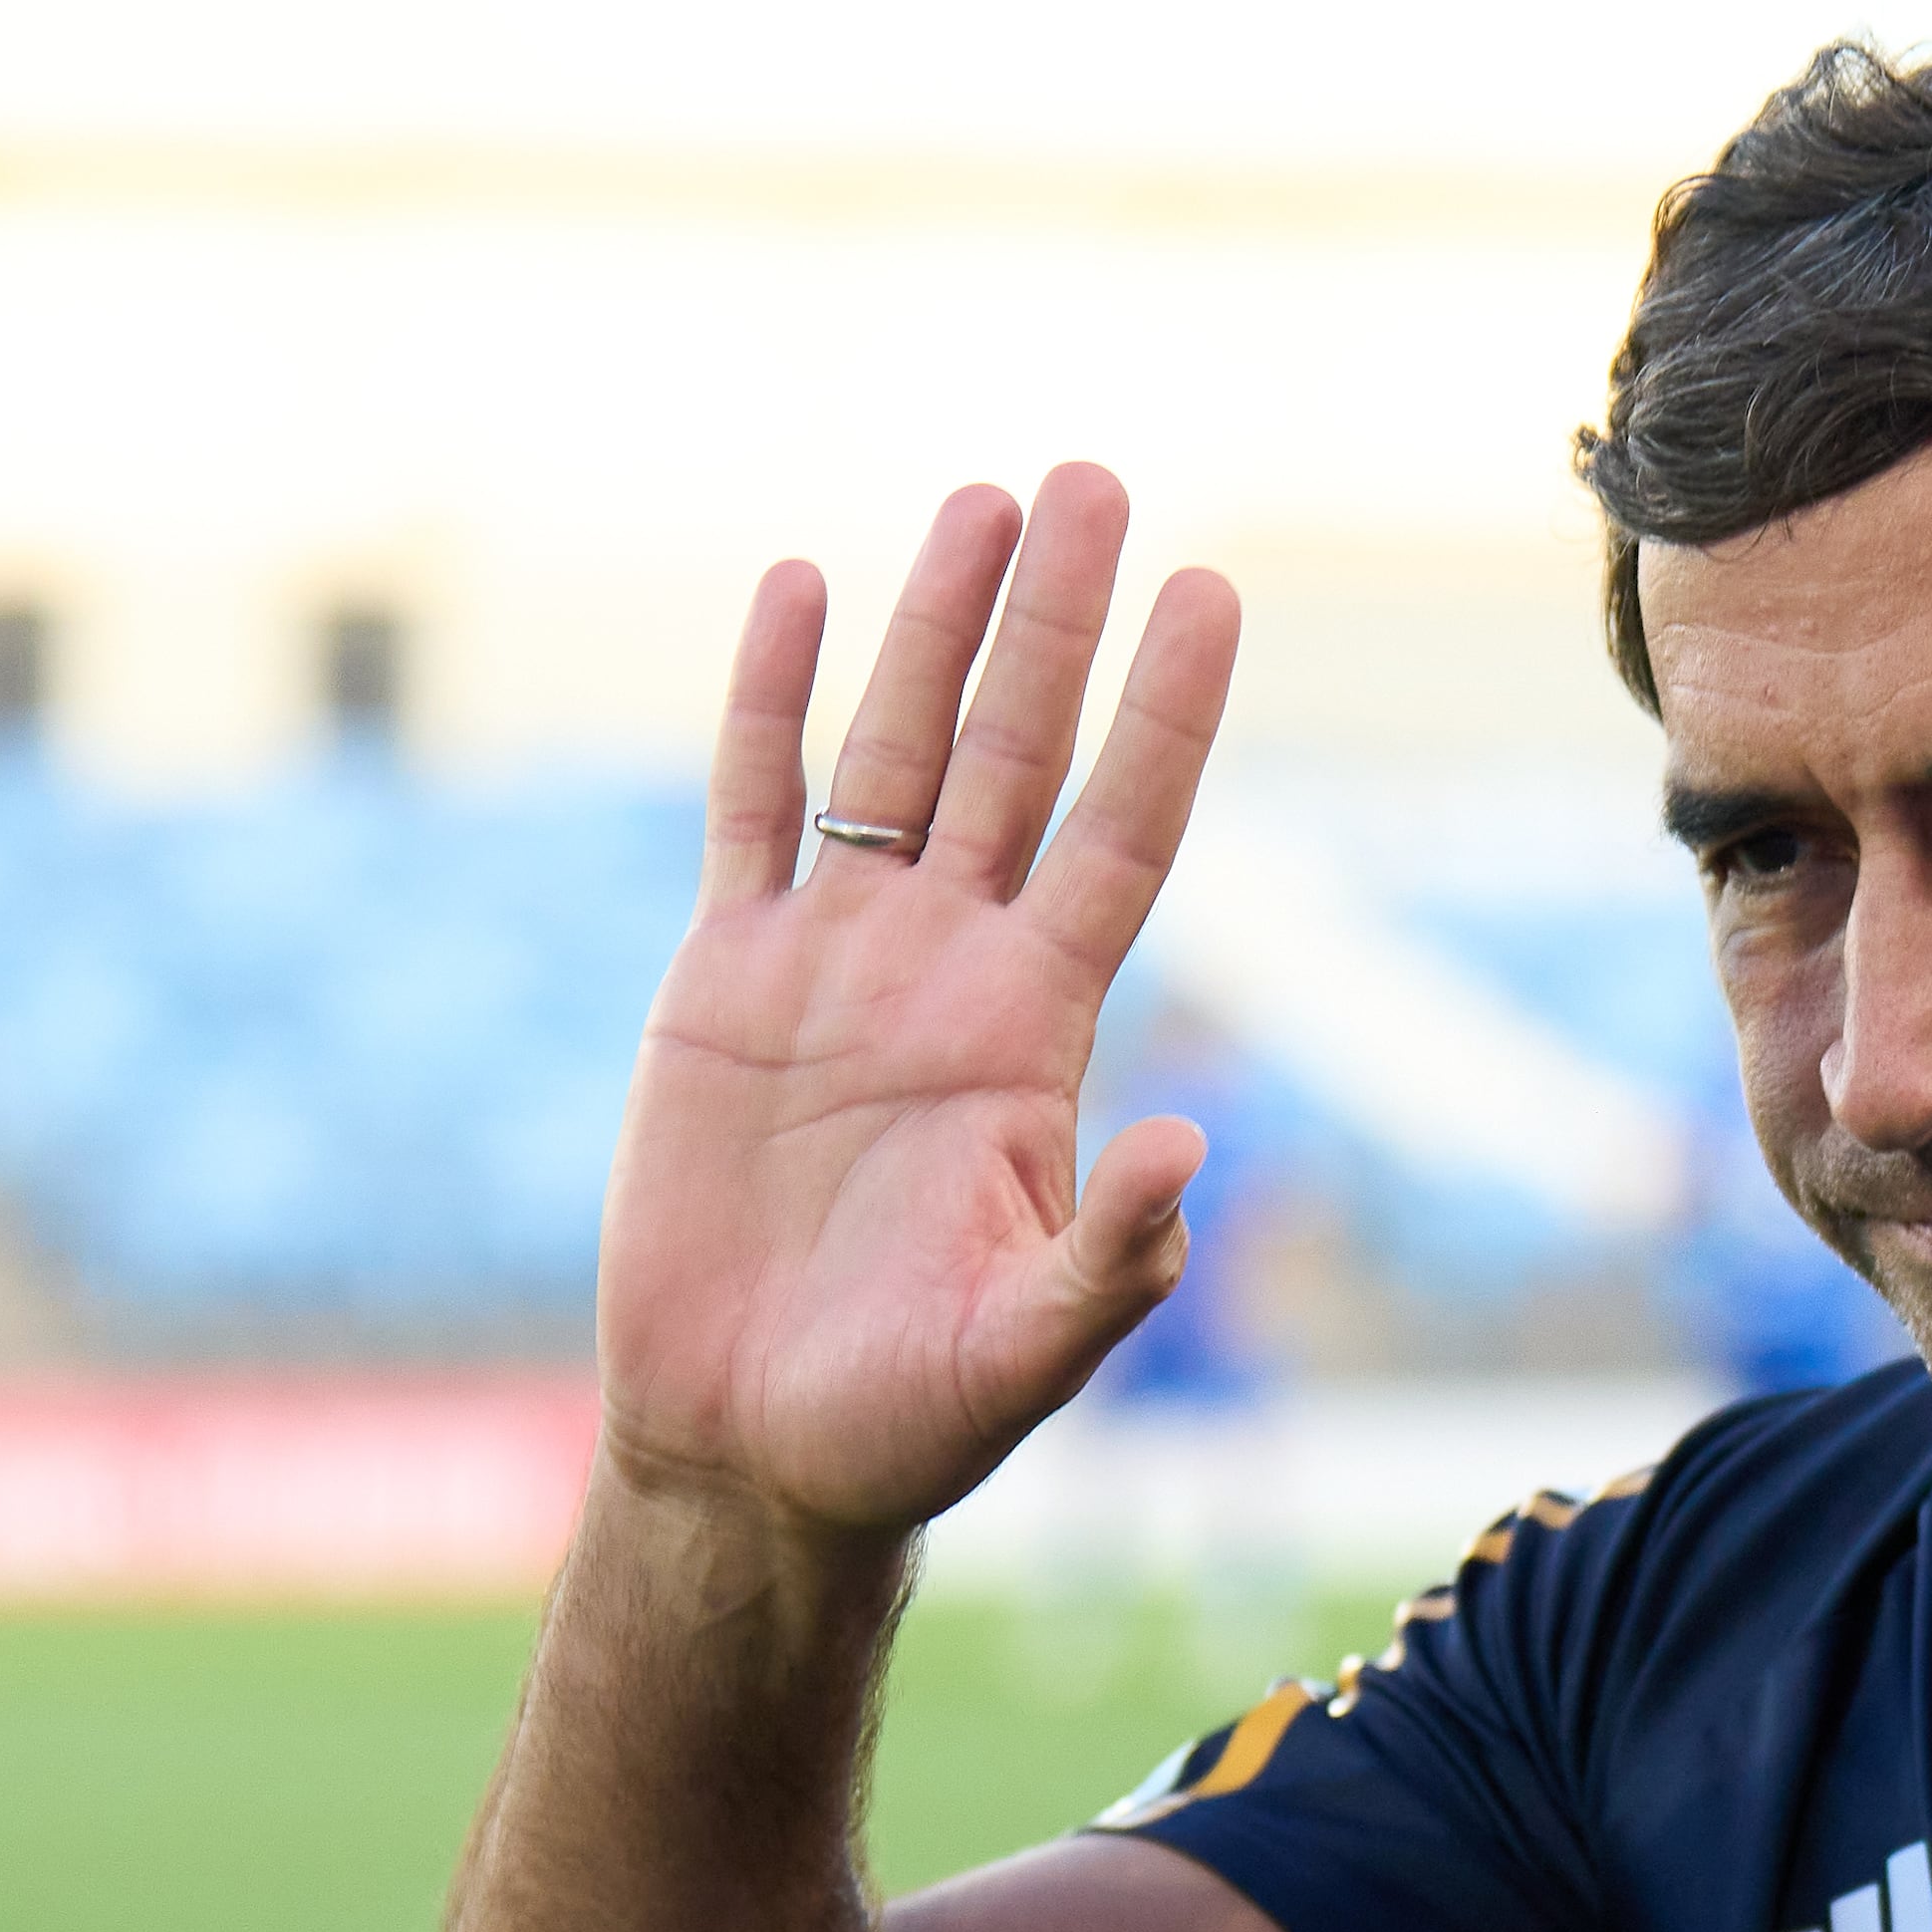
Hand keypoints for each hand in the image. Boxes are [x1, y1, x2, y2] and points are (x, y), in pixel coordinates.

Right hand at [595, 467, 1242, 1538]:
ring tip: (983, 497)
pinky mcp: (720, 977)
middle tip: (1096, 480)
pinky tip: (800, 588)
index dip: (1165, 715)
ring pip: (896, 751)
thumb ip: (1115, 1255)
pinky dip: (769, 699)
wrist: (750, 1451)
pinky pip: (749, 806)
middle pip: (1020, 754)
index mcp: (1038, 1032)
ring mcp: (837, 959)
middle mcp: (951, 967)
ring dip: (937, 627)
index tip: (1211, 594)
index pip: (1124, 833)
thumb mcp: (1029, 1348)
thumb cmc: (905, 1421)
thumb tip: (1199, 1145)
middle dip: (1056, 621)